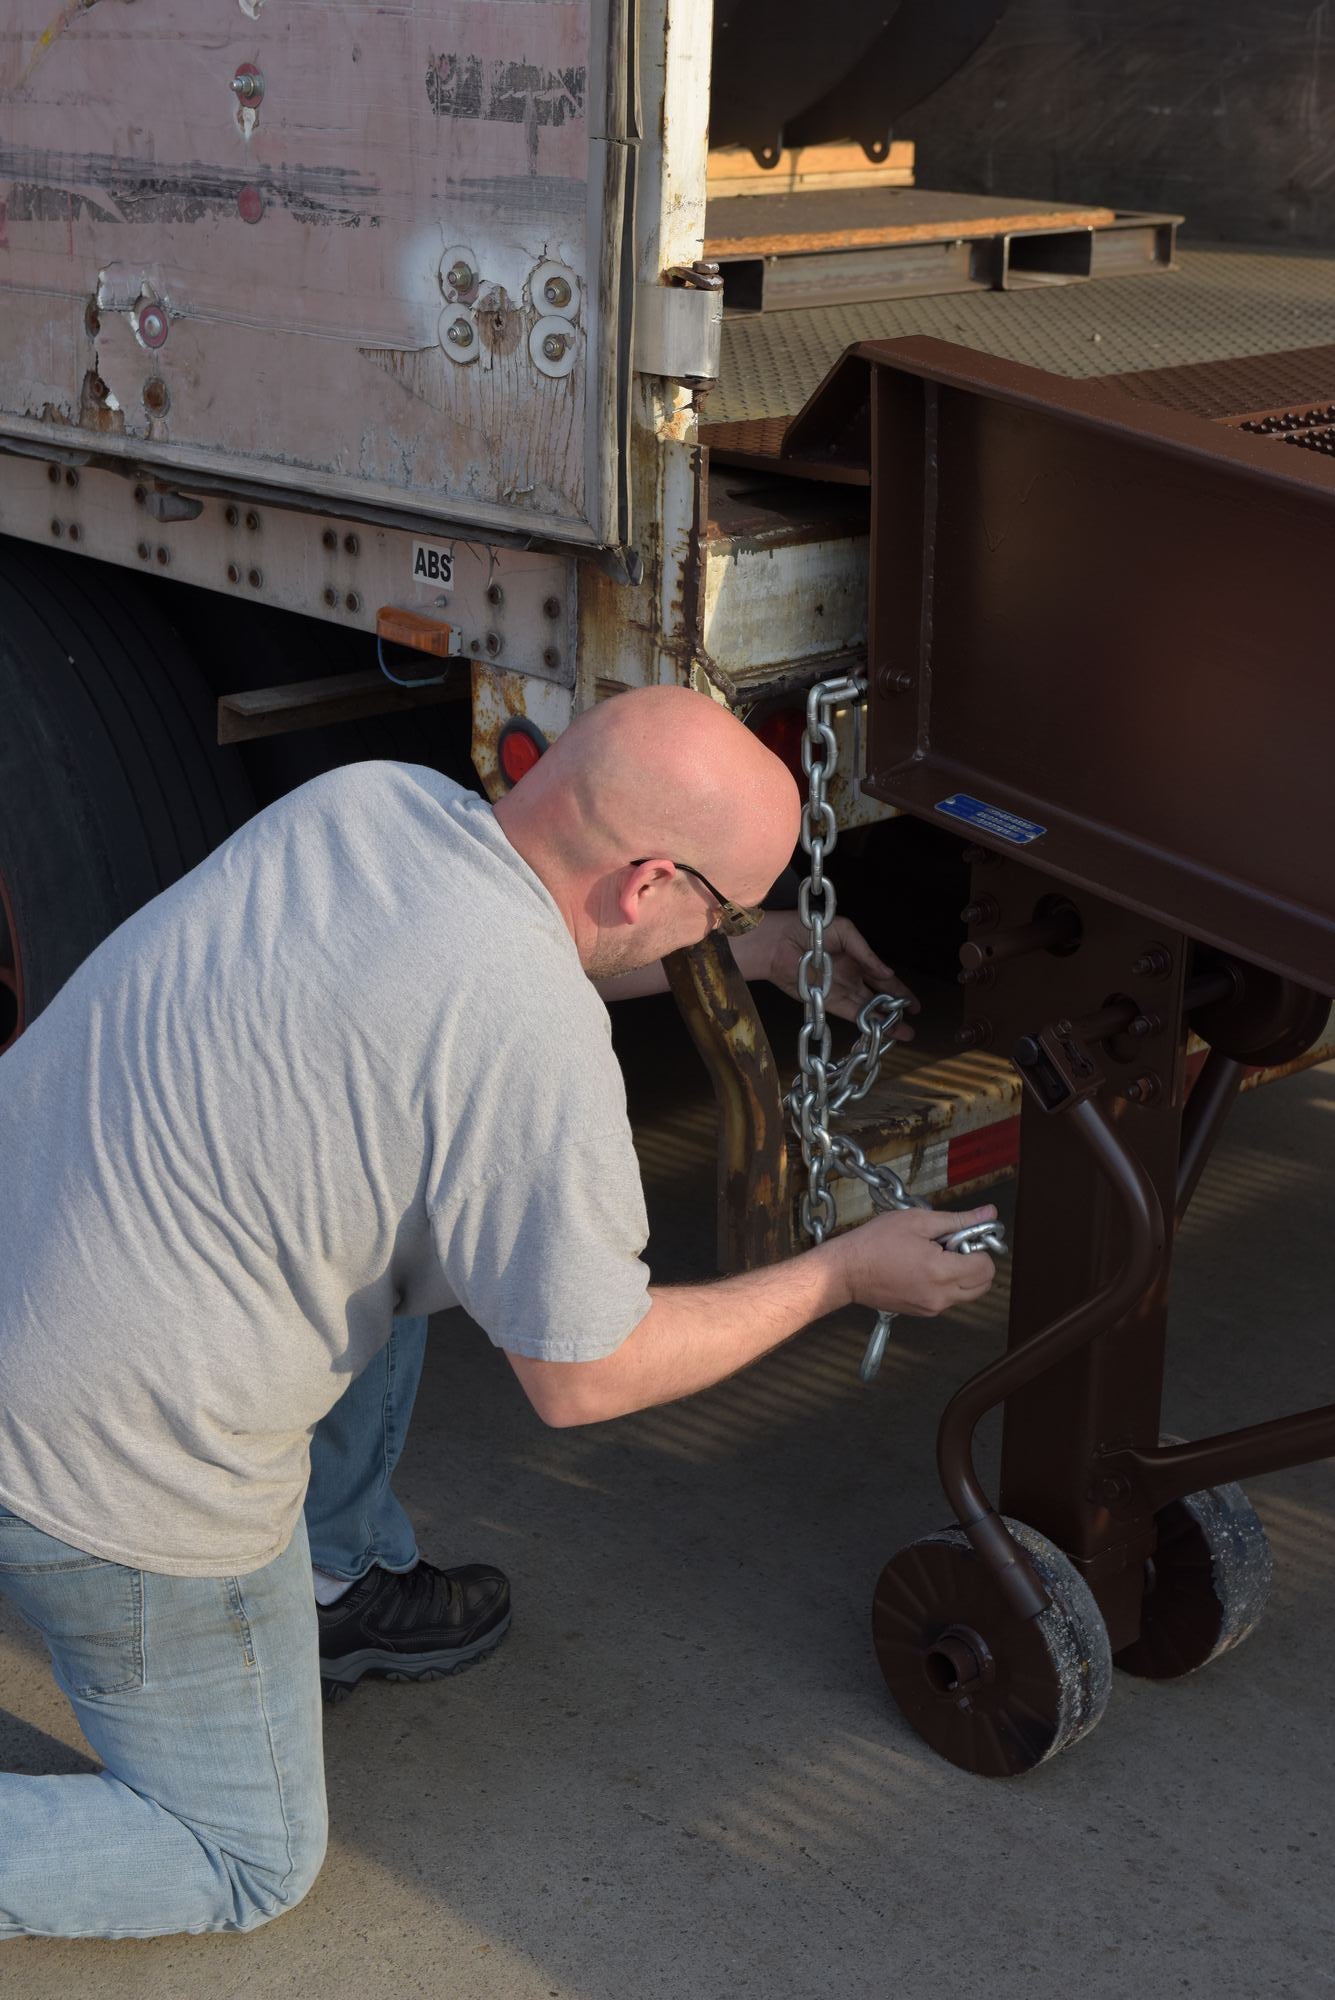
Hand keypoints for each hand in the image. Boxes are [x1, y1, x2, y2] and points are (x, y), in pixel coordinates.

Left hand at [737, 911, 918, 1028]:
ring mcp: (841, 992)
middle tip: (913, 1023)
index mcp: (858, 961)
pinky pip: (851, 1013)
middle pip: (879, 999)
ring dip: (885, 1022)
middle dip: (896, 1011)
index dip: (900, 991)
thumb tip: (887, 973)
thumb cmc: (811, 928)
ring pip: (868, 1010)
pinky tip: (880, 1029)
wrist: (779, 941)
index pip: (884, 979)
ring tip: (904, 1034)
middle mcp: (851, 979)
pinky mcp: (828, 1001)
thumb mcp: (846, 932)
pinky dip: (866, 1021)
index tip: (915, 1005)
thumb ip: (867, 952)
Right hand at [833, 1204, 998, 1317]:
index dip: (979, 1247)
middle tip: (952, 1245)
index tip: (963, 1236)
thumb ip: (958, 1219)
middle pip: (983, 1284)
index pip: (986, 1267)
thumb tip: (988, 1214)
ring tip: (935, 1256)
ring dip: (961, 1274)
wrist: (847, 1271)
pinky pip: (949, 1298)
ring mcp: (932, 1307)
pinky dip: (946, 1283)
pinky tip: (924, 1267)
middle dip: (975, 1262)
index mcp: (940, 1272)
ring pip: (968, 1293)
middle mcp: (940, 1296)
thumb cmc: (874, 1243)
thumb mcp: (917, 1221)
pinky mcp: (923, 1311)